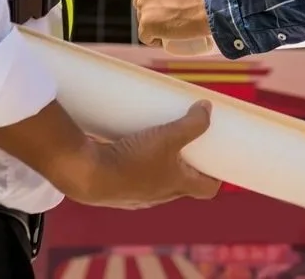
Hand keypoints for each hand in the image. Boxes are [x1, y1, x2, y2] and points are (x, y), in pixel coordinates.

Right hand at [56, 102, 220, 209]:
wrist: (87, 175)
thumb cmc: (132, 160)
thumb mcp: (167, 136)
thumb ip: (191, 123)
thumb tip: (207, 108)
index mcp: (178, 186)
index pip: (207, 189)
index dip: (215, 176)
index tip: (217, 161)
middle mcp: (160, 195)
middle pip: (183, 183)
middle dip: (188, 164)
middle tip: (189, 143)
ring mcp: (138, 195)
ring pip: (157, 180)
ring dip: (161, 164)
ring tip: (159, 139)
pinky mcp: (118, 189)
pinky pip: (134, 177)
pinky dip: (138, 164)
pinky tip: (132, 145)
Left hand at [128, 0, 220, 49]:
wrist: (216, 4)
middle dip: (152, 5)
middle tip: (171, 10)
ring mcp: (144, 5)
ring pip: (143, 18)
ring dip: (155, 22)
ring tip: (175, 25)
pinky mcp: (147, 25)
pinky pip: (146, 36)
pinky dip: (155, 39)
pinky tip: (168, 38)